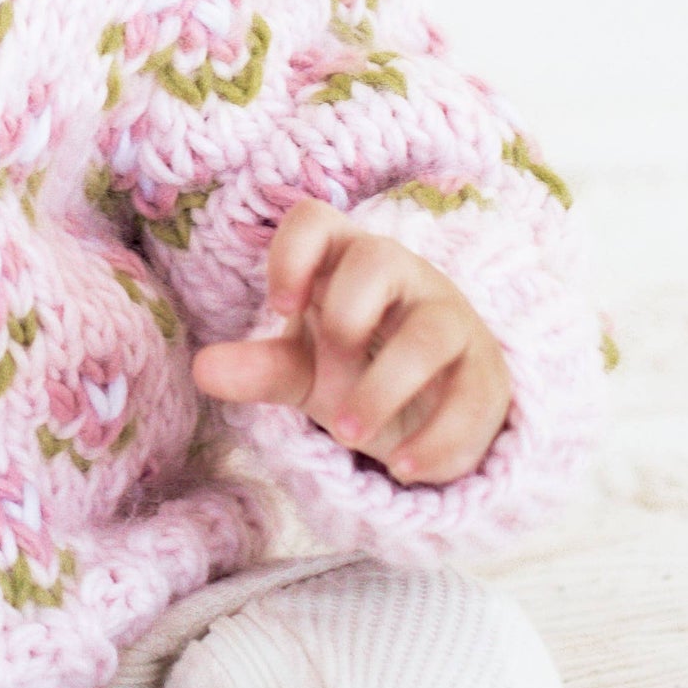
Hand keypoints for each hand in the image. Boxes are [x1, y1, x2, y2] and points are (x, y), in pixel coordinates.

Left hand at [190, 200, 511, 484]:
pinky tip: (403, 469)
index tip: (280, 311)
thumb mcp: (301, 370)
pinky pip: (471, 396)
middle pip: (380, 256)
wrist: (427, 414)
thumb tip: (201, 369)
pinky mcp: (486, 373)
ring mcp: (450, 319)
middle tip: (325, 375)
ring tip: (349, 436)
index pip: (316, 218)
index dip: (293, 253)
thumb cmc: (355, 368)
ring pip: (430, 332)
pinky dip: (436, 439)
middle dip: (347, 318)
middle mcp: (402, 276)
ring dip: (385, 389)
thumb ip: (258, 367)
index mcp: (344, 261)